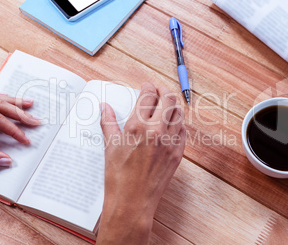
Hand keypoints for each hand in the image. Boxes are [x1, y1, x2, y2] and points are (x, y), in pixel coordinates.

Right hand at [97, 83, 185, 243]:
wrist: (132, 202)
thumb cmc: (118, 177)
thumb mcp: (110, 146)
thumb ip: (108, 122)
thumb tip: (104, 107)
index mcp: (137, 127)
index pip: (147, 96)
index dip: (148, 87)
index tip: (146, 86)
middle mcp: (156, 131)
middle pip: (168, 99)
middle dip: (163, 91)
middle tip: (158, 91)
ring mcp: (169, 142)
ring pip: (179, 113)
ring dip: (173, 105)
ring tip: (165, 105)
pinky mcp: (177, 153)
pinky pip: (183, 131)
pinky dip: (178, 123)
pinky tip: (170, 125)